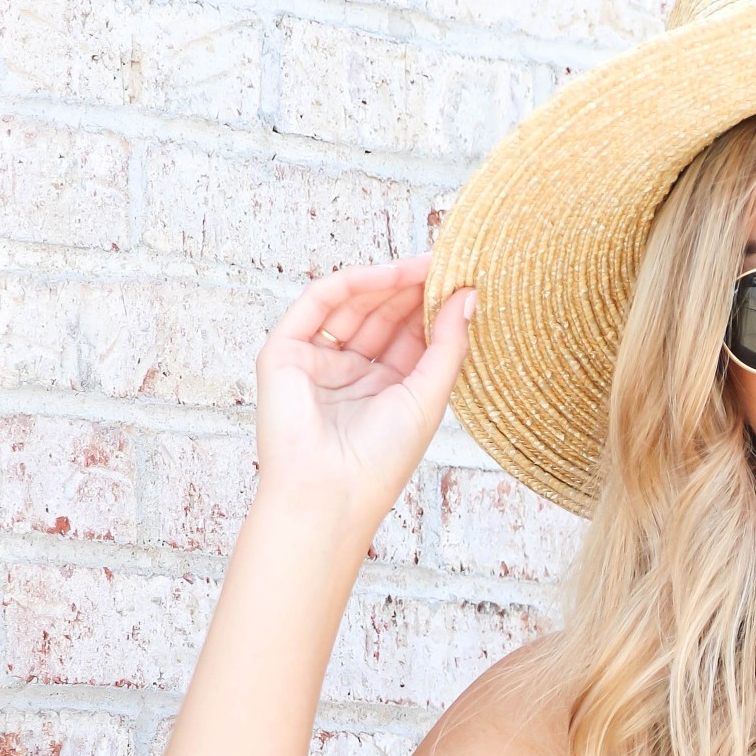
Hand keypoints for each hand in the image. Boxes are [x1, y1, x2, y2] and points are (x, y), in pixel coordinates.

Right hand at [254, 256, 477, 538]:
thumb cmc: (381, 461)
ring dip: (389, 282)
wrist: (330, 493)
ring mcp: (317, 361)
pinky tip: (388, 276)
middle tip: (447, 262)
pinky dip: (353, 284)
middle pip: (383, 315)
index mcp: (386, 390)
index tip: (464, 279)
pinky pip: (319, 304)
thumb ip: (448, 344)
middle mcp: (351, 373)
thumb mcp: (429, 397)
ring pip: (354, 305)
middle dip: (413, 288)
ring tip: (426, 265)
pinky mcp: (285, 352)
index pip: (410, 335)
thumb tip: (469, 294)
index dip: (434, 306)